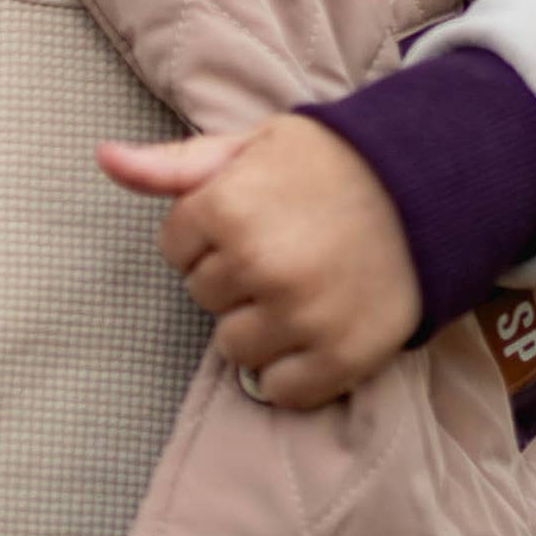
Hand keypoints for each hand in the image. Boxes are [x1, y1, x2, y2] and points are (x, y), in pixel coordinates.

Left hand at [99, 111, 419, 409]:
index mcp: (228, 207)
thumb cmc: (330, 161)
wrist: (432, 185)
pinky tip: (317, 330)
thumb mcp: (249, 145)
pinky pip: (281, 391)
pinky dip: (294, 372)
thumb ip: (173, 165)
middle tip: (285, 249)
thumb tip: (104, 158)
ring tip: (303, 288)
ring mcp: (301, 315)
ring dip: (260, 326)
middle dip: (234, 277)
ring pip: (234, 348)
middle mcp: (260, 265)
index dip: (208, 233)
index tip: (253, 218)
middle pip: (204, 298)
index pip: (175, 249)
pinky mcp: (341, 356)